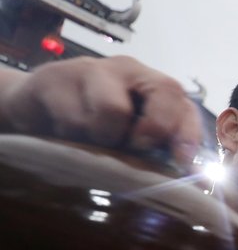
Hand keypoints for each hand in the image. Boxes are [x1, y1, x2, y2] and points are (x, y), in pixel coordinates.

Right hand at [0, 56, 201, 165]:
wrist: (30, 110)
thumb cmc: (90, 129)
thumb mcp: (129, 139)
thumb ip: (160, 151)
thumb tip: (195, 181)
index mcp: (152, 84)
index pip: (184, 100)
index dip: (188, 133)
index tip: (183, 163)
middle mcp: (127, 69)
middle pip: (164, 91)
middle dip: (153, 130)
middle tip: (129, 147)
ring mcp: (90, 69)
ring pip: (114, 110)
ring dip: (104, 138)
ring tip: (90, 140)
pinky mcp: (53, 78)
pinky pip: (74, 119)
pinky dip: (72, 138)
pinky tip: (64, 135)